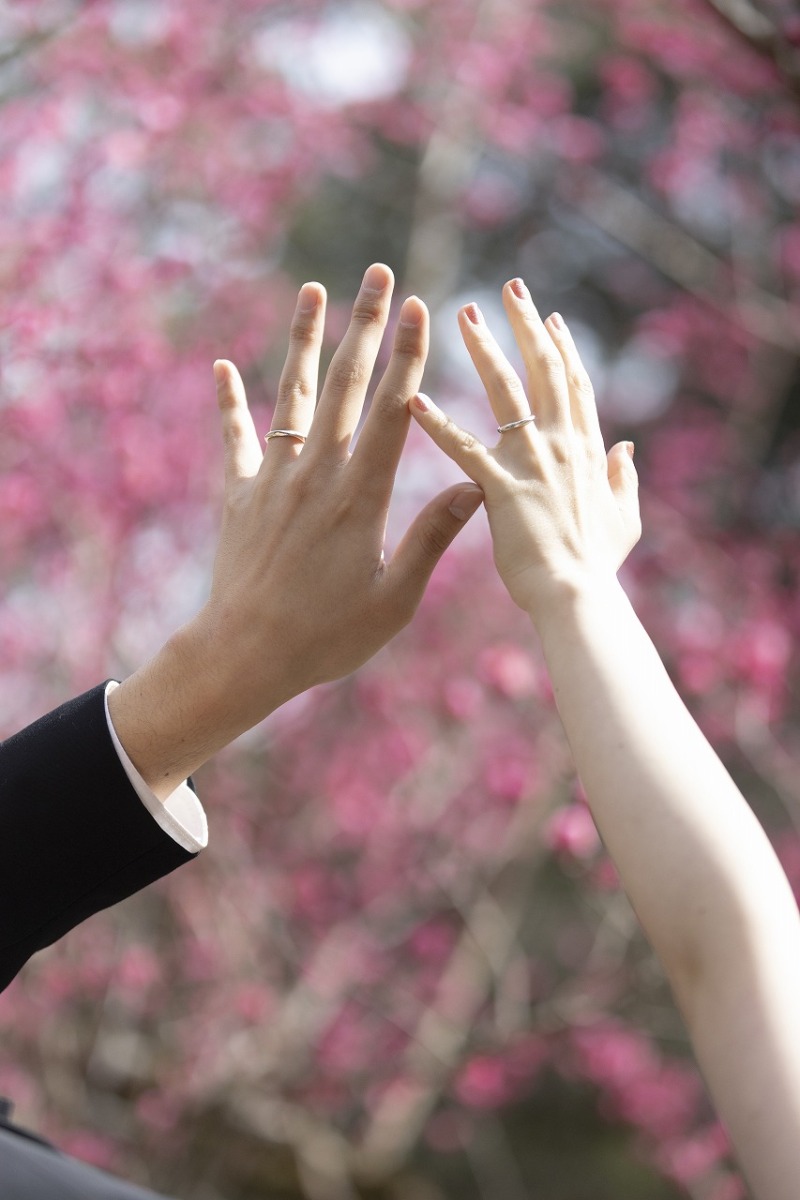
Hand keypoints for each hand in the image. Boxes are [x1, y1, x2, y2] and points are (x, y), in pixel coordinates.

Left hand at [110, 264, 481, 795]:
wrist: (245, 655)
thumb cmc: (327, 636)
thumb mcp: (394, 600)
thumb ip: (431, 539)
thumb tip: (476, 487)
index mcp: (361, 497)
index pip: (393, 412)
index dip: (409, 357)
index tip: (421, 310)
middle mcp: (317, 475)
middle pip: (345, 386)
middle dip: (366, 325)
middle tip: (379, 274)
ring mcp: (274, 479)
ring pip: (292, 395)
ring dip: (303, 339)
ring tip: (313, 289)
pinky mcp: (239, 494)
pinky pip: (234, 438)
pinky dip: (228, 402)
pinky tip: (221, 365)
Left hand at [409, 277, 639, 619]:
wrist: (578, 600)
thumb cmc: (596, 569)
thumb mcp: (625, 520)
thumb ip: (624, 480)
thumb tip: (626, 448)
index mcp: (588, 451)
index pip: (574, 386)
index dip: (562, 349)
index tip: (549, 316)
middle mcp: (562, 446)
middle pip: (545, 372)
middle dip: (526, 326)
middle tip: (510, 288)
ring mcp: (532, 464)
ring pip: (506, 393)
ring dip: (484, 350)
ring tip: (462, 317)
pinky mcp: (501, 490)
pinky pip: (464, 449)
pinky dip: (439, 423)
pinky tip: (414, 398)